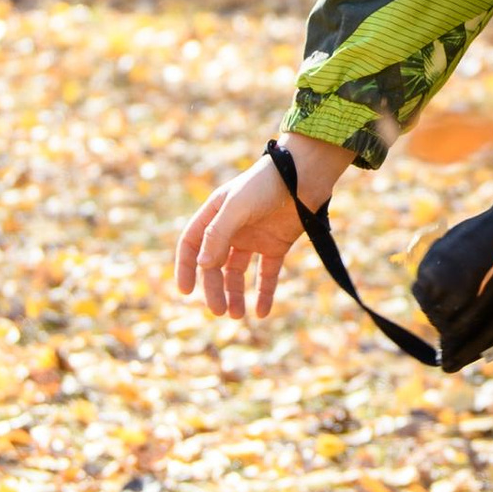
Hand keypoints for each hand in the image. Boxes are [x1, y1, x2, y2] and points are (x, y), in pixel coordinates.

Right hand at [175, 135, 350, 321]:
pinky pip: (267, 274)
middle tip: (219, 311)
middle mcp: (231, 227)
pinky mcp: (276, 245)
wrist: (307, 175)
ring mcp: (254, 237)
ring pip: (238, 273)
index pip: (191, 244)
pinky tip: (262, 312)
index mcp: (215, 213)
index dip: (185, 267)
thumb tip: (202, 265)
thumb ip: (218, 234)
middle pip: (215, 264)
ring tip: (237, 316)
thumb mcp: (237, 207)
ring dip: (235, 294)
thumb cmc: (267, 184)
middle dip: (214, 289)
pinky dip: (264, 293)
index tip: (186, 291)